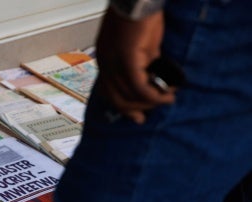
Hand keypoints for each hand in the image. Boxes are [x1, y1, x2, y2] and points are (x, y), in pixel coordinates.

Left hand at [95, 7, 175, 123]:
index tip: (136, 115)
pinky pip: (139, 87)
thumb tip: (152, 76)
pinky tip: (167, 94)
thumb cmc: (139, 14)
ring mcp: (114, 62)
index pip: (107, 90)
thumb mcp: (137, 43)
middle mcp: (105, 63)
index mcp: (104, 58)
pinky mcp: (127, 60)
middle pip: (115, 98)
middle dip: (133, 110)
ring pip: (129, 95)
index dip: (121, 105)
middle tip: (147, 117)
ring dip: (149, 102)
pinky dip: (154, 95)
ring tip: (167, 100)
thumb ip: (140, 60)